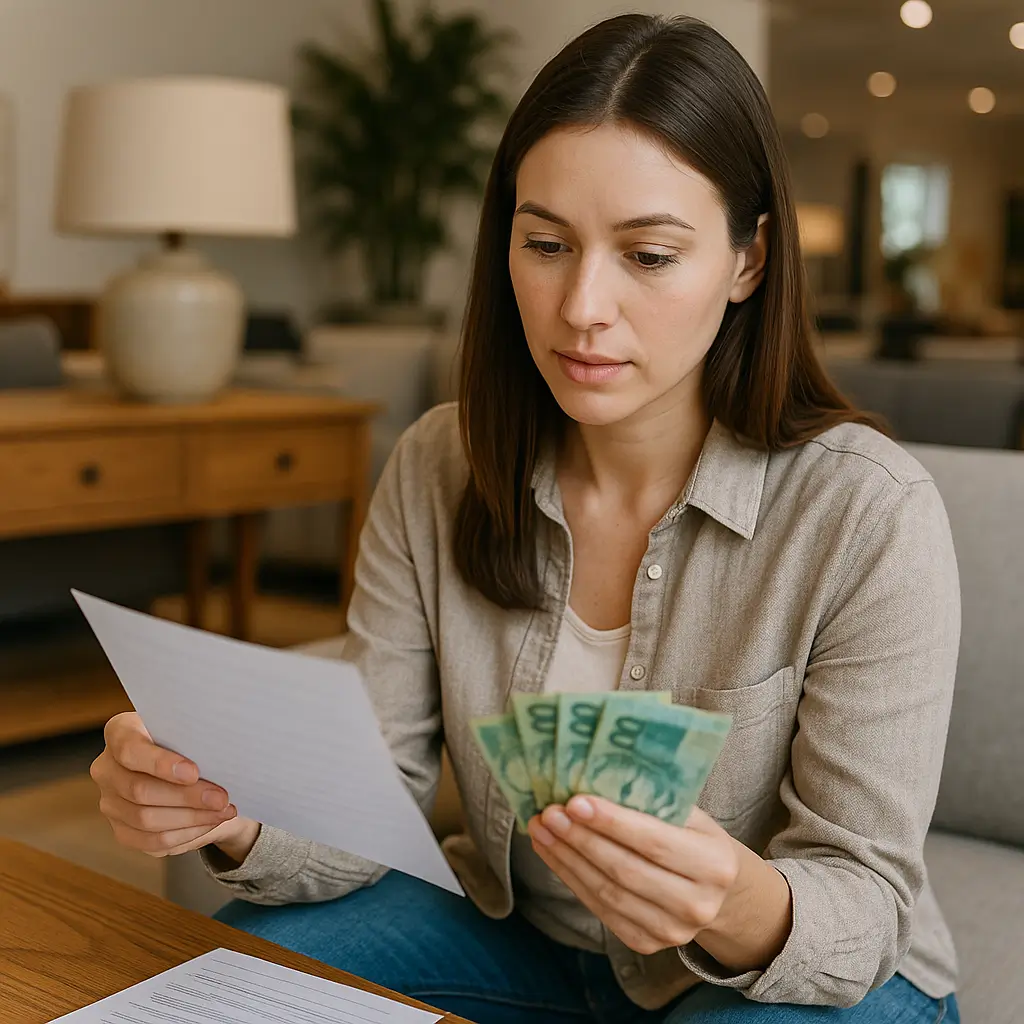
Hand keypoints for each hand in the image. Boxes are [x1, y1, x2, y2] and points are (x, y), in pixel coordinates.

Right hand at [91, 711, 258, 860]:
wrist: (188, 765)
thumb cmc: (190, 741)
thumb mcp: (191, 730)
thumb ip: (194, 737)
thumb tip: (219, 752)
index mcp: (120, 733)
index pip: (130, 749)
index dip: (160, 763)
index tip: (193, 772)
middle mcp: (107, 768)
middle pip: (139, 790)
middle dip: (186, 796)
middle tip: (221, 798)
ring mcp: (111, 802)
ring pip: (146, 819)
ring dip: (191, 818)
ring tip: (222, 811)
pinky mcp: (122, 830)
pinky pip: (151, 841)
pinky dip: (185, 834)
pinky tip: (209, 823)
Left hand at [528, 795, 740, 955]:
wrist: (717, 893)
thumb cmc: (695, 839)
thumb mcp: (691, 815)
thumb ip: (655, 799)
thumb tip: (597, 774)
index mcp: (714, 864)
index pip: (653, 841)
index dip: (612, 822)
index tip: (575, 802)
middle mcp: (697, 904)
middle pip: (625, 870)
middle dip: (581, 839)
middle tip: (549, 813)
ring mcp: (672, 931)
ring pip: (607, 892)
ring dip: (567, 859)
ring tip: (542, 829)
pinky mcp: (646, 943)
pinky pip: (600, 909)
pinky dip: (571, 879)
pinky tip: (553, 853)